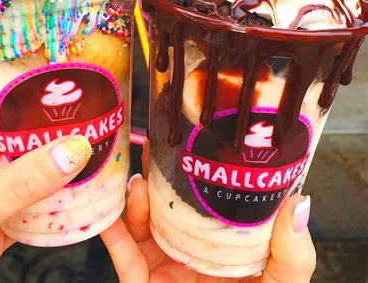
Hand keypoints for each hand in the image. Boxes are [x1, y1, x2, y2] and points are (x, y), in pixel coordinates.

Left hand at [0, 80, 91, 281]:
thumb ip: (14, 185)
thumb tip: (66, 153)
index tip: (32, 65)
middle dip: (27, 116)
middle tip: (65, 102)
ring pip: (9, 162)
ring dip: (38, 155)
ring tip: (75, 135)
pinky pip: (20, 199)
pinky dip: (44, 194)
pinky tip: (69, 183)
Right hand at [102, 151, 315, 282]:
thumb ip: (293, 253)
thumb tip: (298, 201)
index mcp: (223, 243)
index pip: (208, 199)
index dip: (199, 170)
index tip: (194, 142)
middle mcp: (191, 249)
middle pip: (169, 205)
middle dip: (160, 176)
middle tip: (155, 148)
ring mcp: (164, 266)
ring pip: (142, 225)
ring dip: (135, 200)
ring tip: (139, 184)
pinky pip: (124, 258)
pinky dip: (113, 235)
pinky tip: (109, 215)